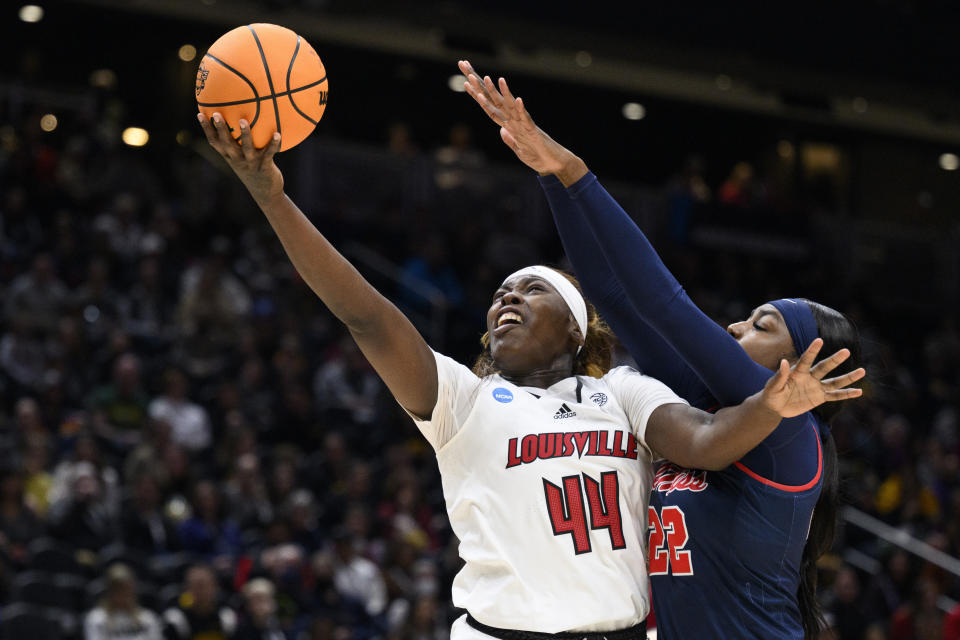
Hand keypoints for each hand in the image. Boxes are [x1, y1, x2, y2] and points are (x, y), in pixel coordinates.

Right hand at [198, 112, 283, 204]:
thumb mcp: (243, 158)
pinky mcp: (264, 167)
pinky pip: (269, 153)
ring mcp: (251, 163)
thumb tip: (242, 120)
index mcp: (230, 157)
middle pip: (226, 143)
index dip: (207, 129)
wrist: (266, 193)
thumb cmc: (254, 171)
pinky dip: (273, 144)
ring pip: (246, 147)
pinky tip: (278, 134)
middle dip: (220, 128)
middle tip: (216, 113)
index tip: (200, 114)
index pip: (214, 142)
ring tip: (242, 120)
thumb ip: (240, 144)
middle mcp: (238, 160)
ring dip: (244, 134)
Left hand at [457, 60, 584, 182]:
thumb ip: (509, 139)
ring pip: (510, 106)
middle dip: (482, 86)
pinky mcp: (533, 132)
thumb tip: (501, 130)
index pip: (489, 107)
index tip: (466, 81)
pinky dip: (521, 110)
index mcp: (509, 125)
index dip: (477, 95)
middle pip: (495, 101)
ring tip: (493, 79)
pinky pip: (527, 119)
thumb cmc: (538, 156)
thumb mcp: (518, 150)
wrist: (555, 164)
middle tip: (469, 71)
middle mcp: (515, 121)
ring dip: (502, 93)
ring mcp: (524, 124)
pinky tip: (517, 99)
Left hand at [761, 338, 865, 417]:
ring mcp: (816, 387)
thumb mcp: (772, 386)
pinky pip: (835, 396)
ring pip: (834, 381)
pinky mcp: (819, 398)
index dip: (812, 350)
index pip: (806, 359)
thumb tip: (784, 362)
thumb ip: (779, 376)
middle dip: (835, 360)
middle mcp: (809, 377)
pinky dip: (846, 394)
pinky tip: (859, 391)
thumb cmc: (771, 394)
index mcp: (797, 372)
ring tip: (862, 371)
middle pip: (824, 367)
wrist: (775, 406)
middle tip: (846, 350)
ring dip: (848, 377)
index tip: (819, 340)